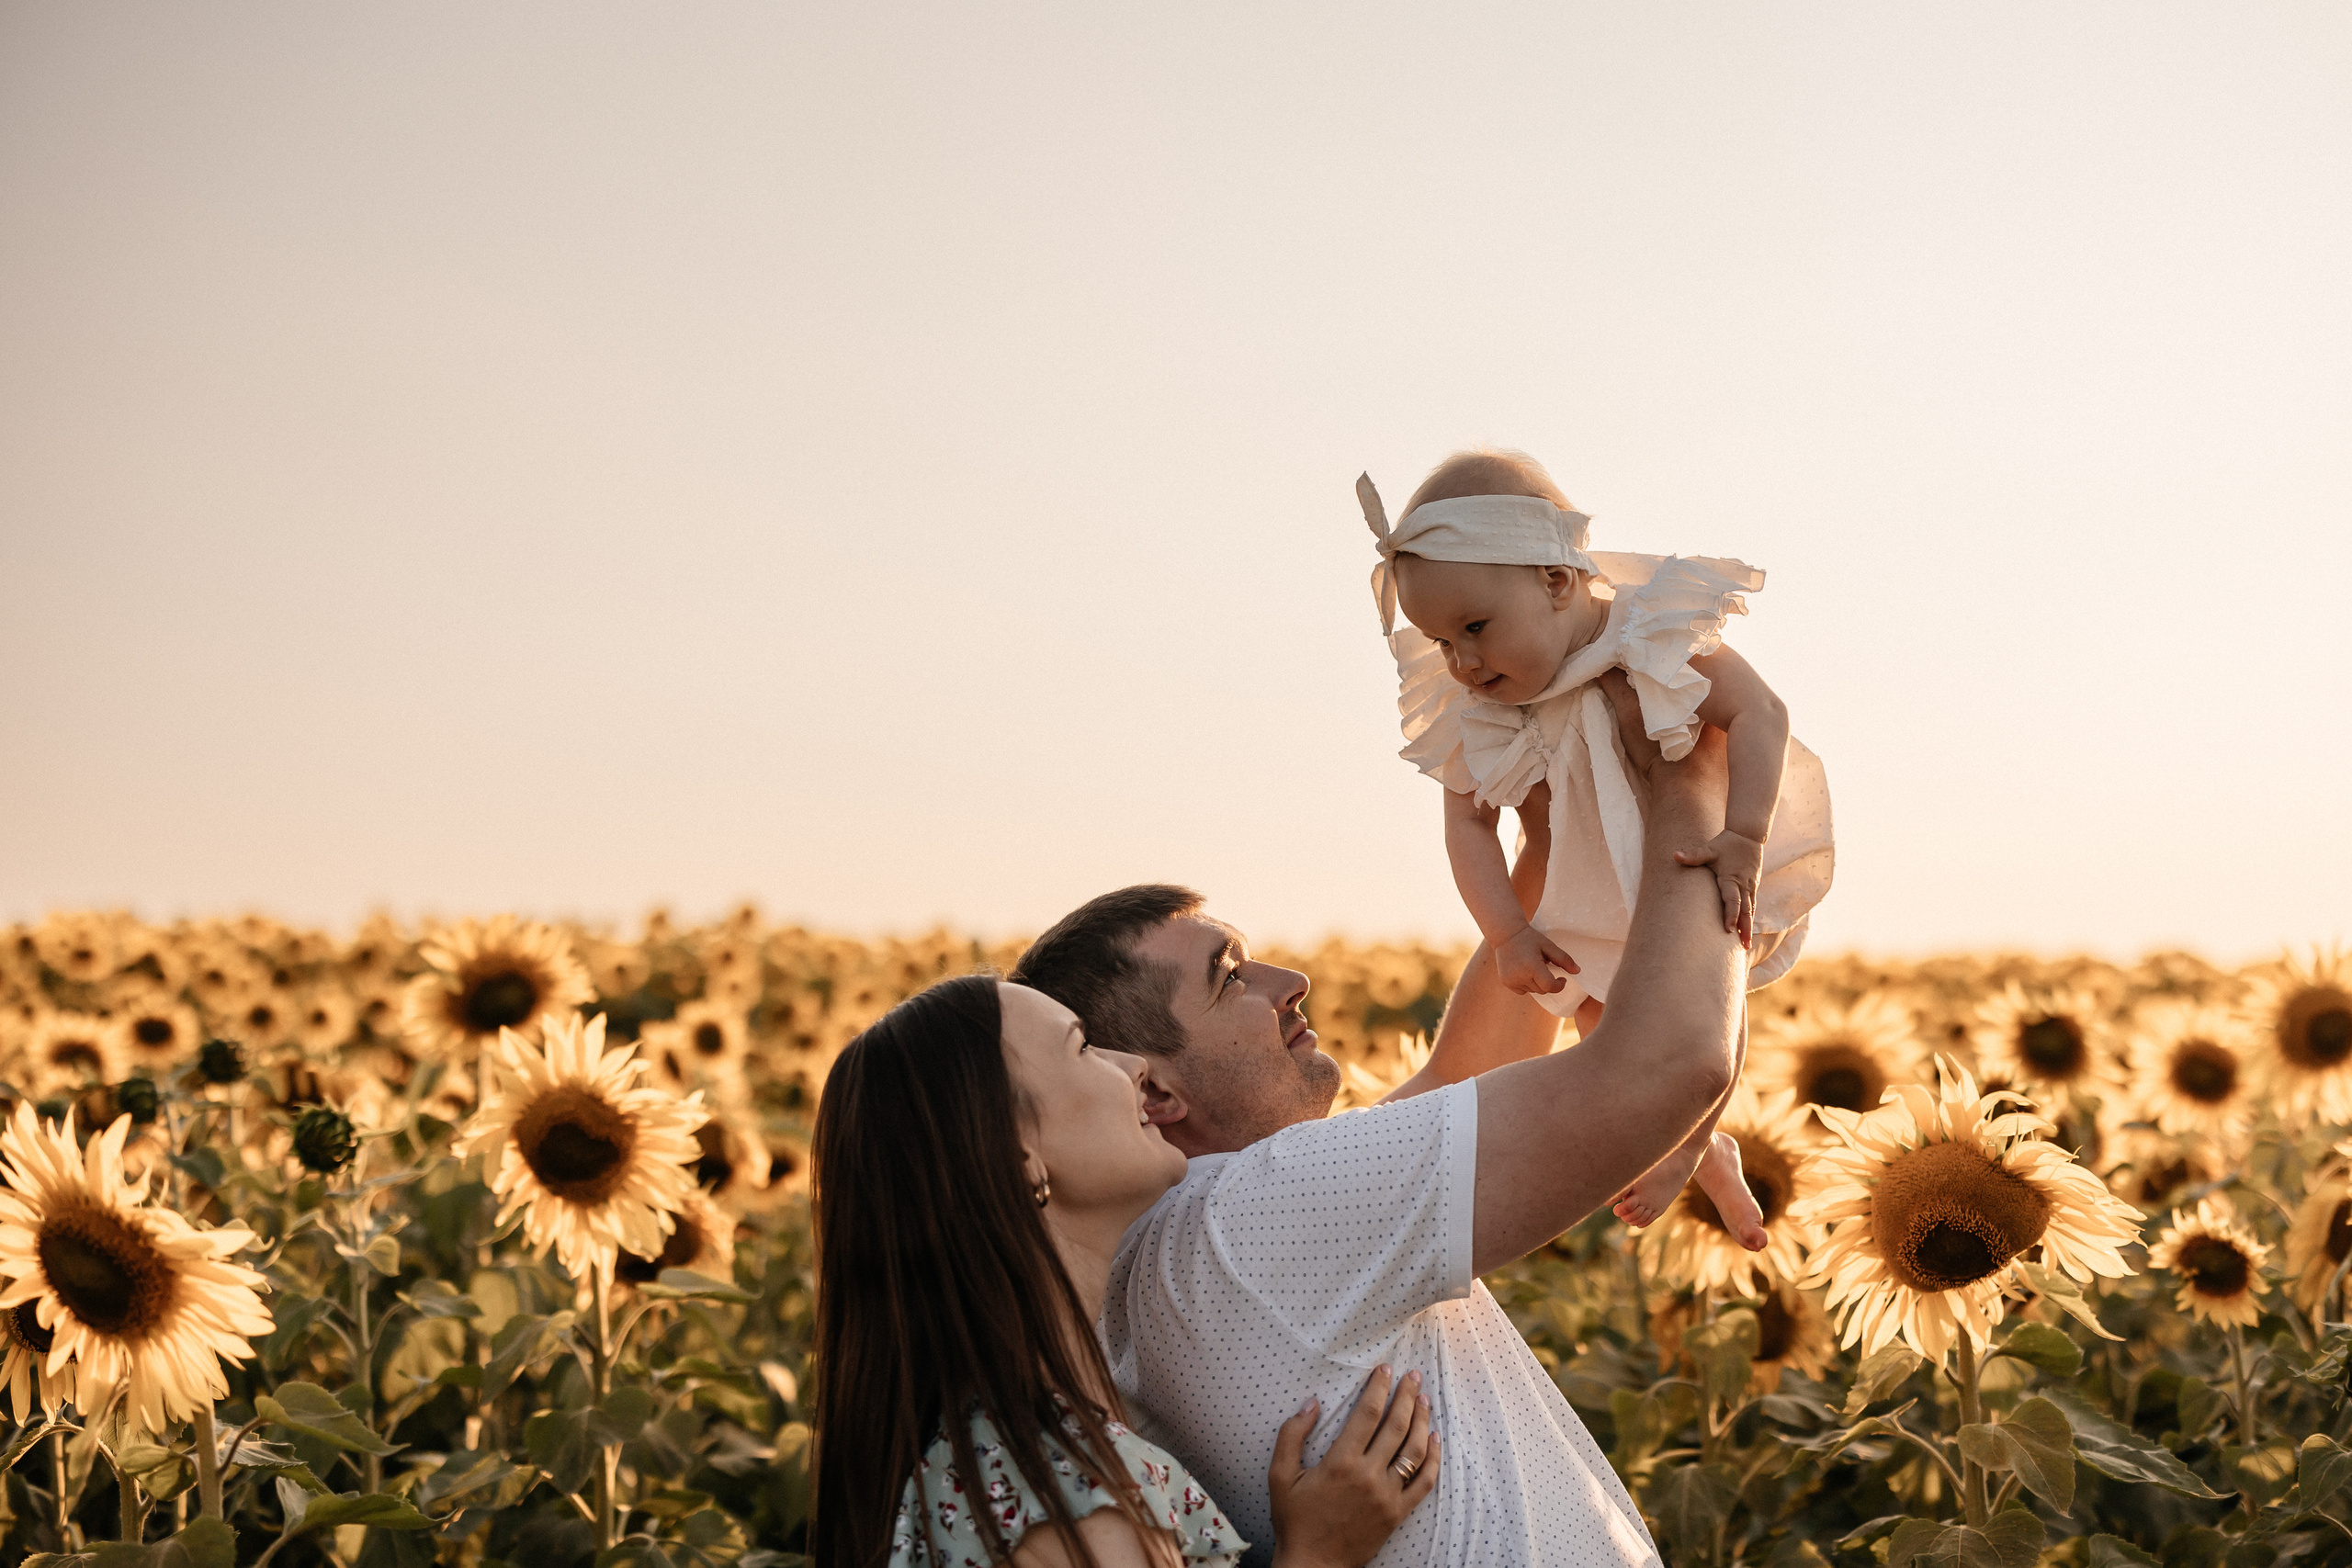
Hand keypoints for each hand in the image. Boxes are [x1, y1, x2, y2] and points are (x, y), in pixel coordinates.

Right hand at [1269, 1366, 1439, 1567]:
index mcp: (1340, 1463)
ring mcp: (1387, 1496)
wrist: (1314, 1565)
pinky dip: (1433, 1458)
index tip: (1386, 1369)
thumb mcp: (1279, 1476)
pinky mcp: (1397, 1513)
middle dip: (1406, 1396)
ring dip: (1421, 1421)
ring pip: (1413, 1451)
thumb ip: (1292, 1435)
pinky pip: (1423, 1482)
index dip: (1379, 1388)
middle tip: (1413, 1375)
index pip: (1367, 1414)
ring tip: (1424, 1399)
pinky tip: (1435, 1439)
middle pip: (1395, 1426)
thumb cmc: (1295, 1520)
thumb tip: (1311, 1403)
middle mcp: (1368, 1476)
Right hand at [1494, 924, 1576, 994]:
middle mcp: (1520, 976)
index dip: (1559, 985)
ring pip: (1533, 991)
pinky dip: (1527, 984)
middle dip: (1547, 982)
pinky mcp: (1506, 982)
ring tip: (1532, 966)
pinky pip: (1523, 990)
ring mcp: (1511, 980)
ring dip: (1537, 983)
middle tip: (1544, 965)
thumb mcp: (1548, 945)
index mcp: (1532, 966)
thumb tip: (1578, 971)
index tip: (1562, 979)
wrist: (1505, 935)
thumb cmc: (1529, 938)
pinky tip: (1523, 971)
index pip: (1550, 986)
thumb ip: (1563, 959)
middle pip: (1542, 990)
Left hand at [1673, 829, 1762, 945]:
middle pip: (1745, 911)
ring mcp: (1751, 886)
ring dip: (1748, 927)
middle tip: (1743, 947)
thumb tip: (1674, 855)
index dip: (1731, 915)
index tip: (1728, 930)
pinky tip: (1747, 931)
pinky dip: (1750, 919)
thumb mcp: (1709, 848)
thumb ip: (1693, 854)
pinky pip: (1752, 905)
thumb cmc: (1726, 843)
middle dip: (1744, 929)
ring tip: (1746, 946)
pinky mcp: (1753, 886)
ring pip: (1751, 910)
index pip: (1732, 900)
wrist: (1748, 835)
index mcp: (1731, 878)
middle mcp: (1743, 885)